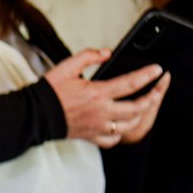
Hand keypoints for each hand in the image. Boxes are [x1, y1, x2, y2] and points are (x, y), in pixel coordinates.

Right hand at [43, 49, 168, 147]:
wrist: (36, 114)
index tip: (157, 70)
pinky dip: (121, 133)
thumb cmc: (49, 92)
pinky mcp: (92, 136)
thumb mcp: (66, 66)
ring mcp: (99, 125)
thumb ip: (88, 56)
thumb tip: (106, 53)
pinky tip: (121, 126)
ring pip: (130, 125)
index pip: (131, 83)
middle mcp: (102, 111)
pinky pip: (113, 139)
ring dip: (140, 115)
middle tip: (157, 90)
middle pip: (137, 107)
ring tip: (143, 107)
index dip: (148, 75)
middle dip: (152, 98)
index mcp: (97, 93)